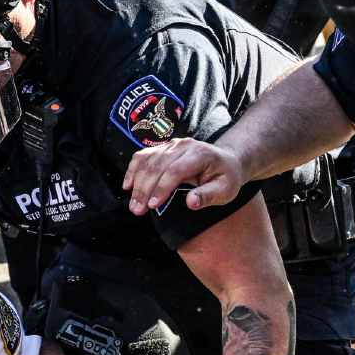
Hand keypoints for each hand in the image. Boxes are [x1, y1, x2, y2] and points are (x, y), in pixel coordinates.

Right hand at [123, 137, 248, 215]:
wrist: (226, 161)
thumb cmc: (226, 178)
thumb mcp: (225, 190)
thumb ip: (208, 196)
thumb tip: (191, 203)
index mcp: (200, 154)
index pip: (175, 170)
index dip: (162, 188)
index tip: (153, 206)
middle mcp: (183, 145)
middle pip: (157, 165)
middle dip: (145, 189)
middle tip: (137, 210)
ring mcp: (171, 145)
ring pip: (147, 160)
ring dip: (136, 183)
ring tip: (133, 204)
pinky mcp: (162, 148)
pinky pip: (142, 156)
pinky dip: (132, 170)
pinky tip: (128, 186)